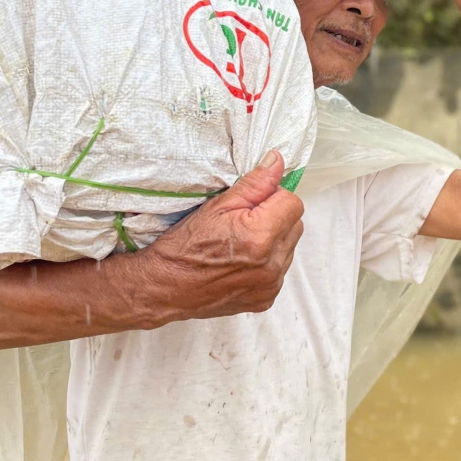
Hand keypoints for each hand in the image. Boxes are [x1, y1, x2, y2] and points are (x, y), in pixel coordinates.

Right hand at [144, 150, 304, 319]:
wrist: (165, 289)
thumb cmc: (185, 246)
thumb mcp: (217, 206)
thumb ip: (255, 184)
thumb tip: (278, 161)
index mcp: (260, 237)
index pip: (293, 203)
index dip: (273, 197)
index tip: (252, 203)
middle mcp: (271, 264)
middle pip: (295, 225)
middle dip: (276, 217)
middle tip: (244, 221)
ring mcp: (270, 285)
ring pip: (289, 248)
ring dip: (273, 241)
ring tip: (241, 243)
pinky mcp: (266, 299)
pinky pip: (280, 270)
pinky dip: (267, 263)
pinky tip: (242, 262)